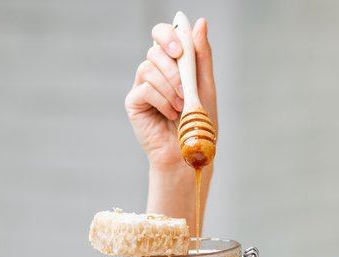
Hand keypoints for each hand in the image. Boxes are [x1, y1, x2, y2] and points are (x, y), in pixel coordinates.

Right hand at [124, 18, 216, 170]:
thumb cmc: (198, 123)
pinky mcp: (134, 102)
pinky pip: (144, 89)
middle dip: (173, 68)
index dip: (168, 35)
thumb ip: (201, 55)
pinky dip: (161, 101)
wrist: (189, 153)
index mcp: (172, 63)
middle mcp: (155, 71)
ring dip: (170, 87)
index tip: (180, 51)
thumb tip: (199, 22)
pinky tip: (170, 114)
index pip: (162, 34)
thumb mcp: (205, 85)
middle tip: (186, 89)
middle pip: (154, 49)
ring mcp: (142, 86)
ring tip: (181, 107)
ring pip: (148, 68)